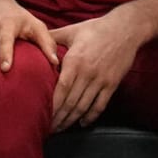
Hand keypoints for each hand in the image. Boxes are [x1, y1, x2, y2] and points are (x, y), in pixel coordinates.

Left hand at [47, 11, 141, 131]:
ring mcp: (101, 80)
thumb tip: (31, 40)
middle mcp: (88, 73)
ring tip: (61, 128)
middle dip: (58, 117)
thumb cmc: (95, 29)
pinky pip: (101, 104)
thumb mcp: (70, 31)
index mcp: (74, 61)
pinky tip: (82, 123)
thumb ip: (51, 38)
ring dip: (72, 120)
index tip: (42, 114)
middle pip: (71, 102)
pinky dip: (91, 116)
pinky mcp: (112, 84)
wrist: (126, 29)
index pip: (61, 89)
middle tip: (48, 128)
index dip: (52, 105)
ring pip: (84, 106)